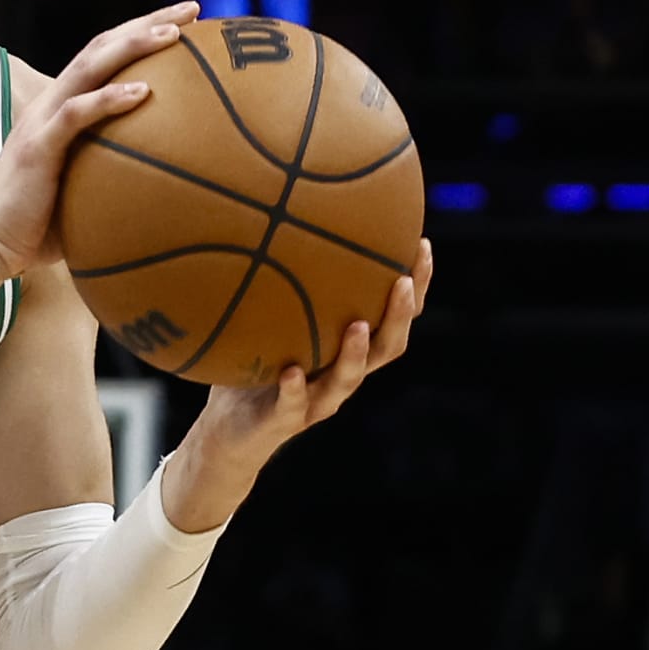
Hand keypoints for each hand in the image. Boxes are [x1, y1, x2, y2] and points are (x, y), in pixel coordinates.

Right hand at [0, 7, 195, 288]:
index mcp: (61, 108)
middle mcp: (51, 103)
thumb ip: (114, 177)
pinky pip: (77, 114)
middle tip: (193, 9)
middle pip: (103, 45)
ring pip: (90, 66)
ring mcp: (42, 121)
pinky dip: (110, 99)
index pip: (105, 56)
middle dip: (149, 21)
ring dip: (134, 45)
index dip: (142, 34)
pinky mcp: (37, 146)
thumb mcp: (83, 193)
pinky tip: (144, 92)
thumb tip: (170, 189)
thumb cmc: (35, 229)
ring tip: (174, 36)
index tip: (187, 25)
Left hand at [162, 242, 432, 530]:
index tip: (420, 245)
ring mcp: (317, 401)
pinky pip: (293, 405)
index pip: (392, 316)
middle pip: (387, 346)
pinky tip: (293, 371)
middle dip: (400, 315)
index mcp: (347, 350)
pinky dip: (296, 389)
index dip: (414, 286)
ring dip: (356, 353)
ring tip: (358, 325)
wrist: (228, 432)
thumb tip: (273, 217)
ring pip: (349, 379)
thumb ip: (278, 283)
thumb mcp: (268, 321)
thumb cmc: (253, 368)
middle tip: (403, 282)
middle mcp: (341, 375)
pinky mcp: (284, 421)